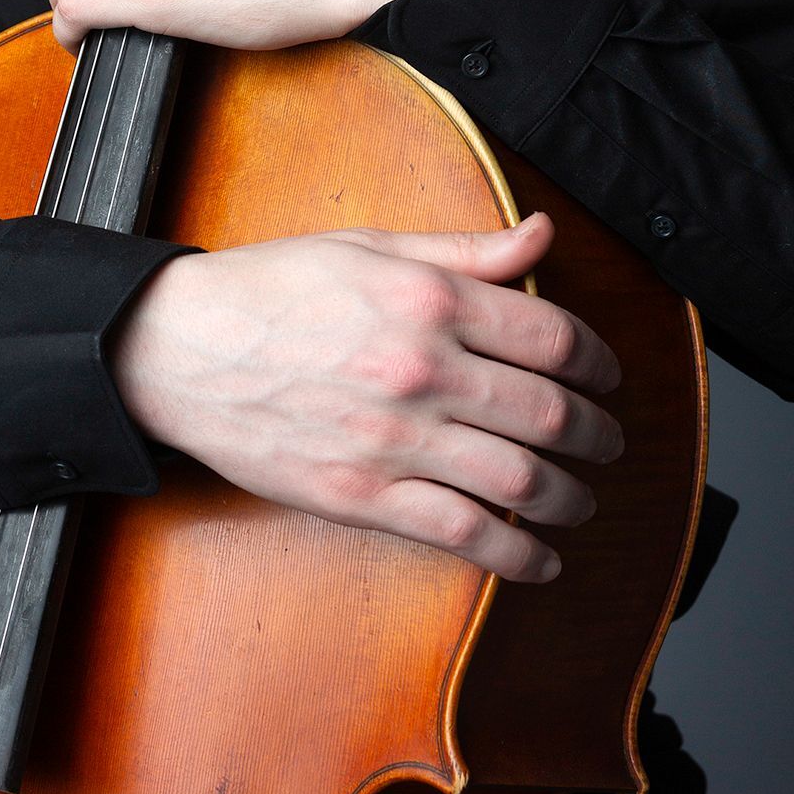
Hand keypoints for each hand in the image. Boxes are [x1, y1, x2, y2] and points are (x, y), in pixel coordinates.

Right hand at [106, 211, 623, 582]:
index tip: (606, 375)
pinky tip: (538, 558)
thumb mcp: (371, 245)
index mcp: (428, 298)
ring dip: (571, 498)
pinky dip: (516, 554)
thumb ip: (466, 250)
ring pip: (519, 481)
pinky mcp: (363, 495)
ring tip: (583, 499)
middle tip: (610, 441)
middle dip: (597, 433)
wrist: (182, 346)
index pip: (551, 336)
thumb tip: (542, 235)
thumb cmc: (273, 287)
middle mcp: (421, 368)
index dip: (597, 361)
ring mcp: (393, 438)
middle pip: (548, 413)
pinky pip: (463, 534)